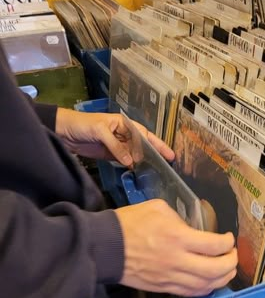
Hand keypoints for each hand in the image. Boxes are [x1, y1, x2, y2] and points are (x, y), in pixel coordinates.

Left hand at [55, 109, 173, 166]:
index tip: (169, 155)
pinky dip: (131, 167)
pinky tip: (138, 173)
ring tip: (156, 172)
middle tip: (167, 167)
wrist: (63, 132)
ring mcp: (118, 145)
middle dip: (154, 155)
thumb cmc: (83, 125)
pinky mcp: (110, 155)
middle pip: (143, 146)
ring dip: (144, 163)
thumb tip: (130, 162)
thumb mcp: (101, 132)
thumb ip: (116, 147)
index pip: (145, 135)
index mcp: (125, 124)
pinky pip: (124, 161)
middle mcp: (124, 134)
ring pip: (135, 155)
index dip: (157, 145)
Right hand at [116, 199, 237, 295]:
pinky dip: (206, 288)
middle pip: (216, 270)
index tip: (228, 238)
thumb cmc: (129, 224)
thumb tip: (193, 228)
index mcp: (178, 238)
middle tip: (232, 255)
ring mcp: (171, 277)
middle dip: (231, 263)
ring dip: (222, 279)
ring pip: (207, 285)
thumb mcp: (158, 208)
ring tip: (226, 269)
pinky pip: (192, 293)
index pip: (215, 246)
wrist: (105, 247)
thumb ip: (180, 218)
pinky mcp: (164, 288)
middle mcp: (178, 261)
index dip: (228, 243)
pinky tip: (210, 281)